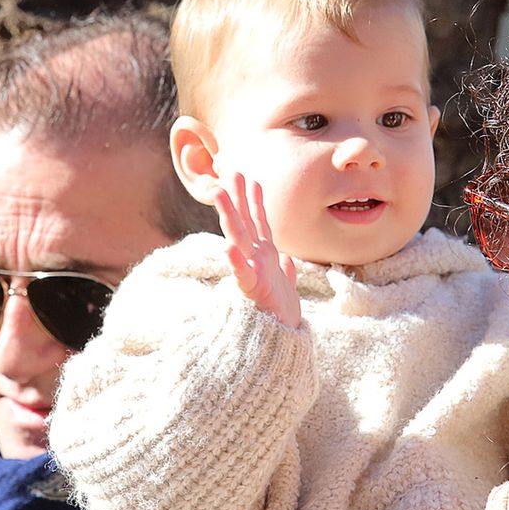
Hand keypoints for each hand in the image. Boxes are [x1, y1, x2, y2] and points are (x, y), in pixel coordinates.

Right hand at [213, 172, 300, 327]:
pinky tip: (227, 247)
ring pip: (238, 238)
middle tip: (231, 172)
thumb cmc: (281, 312)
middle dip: (236, 197)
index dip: (255, 201)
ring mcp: (251, 272)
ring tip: (220, 194)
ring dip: (229, 215)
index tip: (252, 179)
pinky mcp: (252, 290)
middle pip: (243, 222)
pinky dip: (235, 261)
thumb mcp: (286, 285)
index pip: (257, 222)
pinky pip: (242, 274)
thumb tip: (288, 260)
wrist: (282, 337)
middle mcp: (255, 259)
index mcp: (263, 256)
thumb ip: (286, 270)